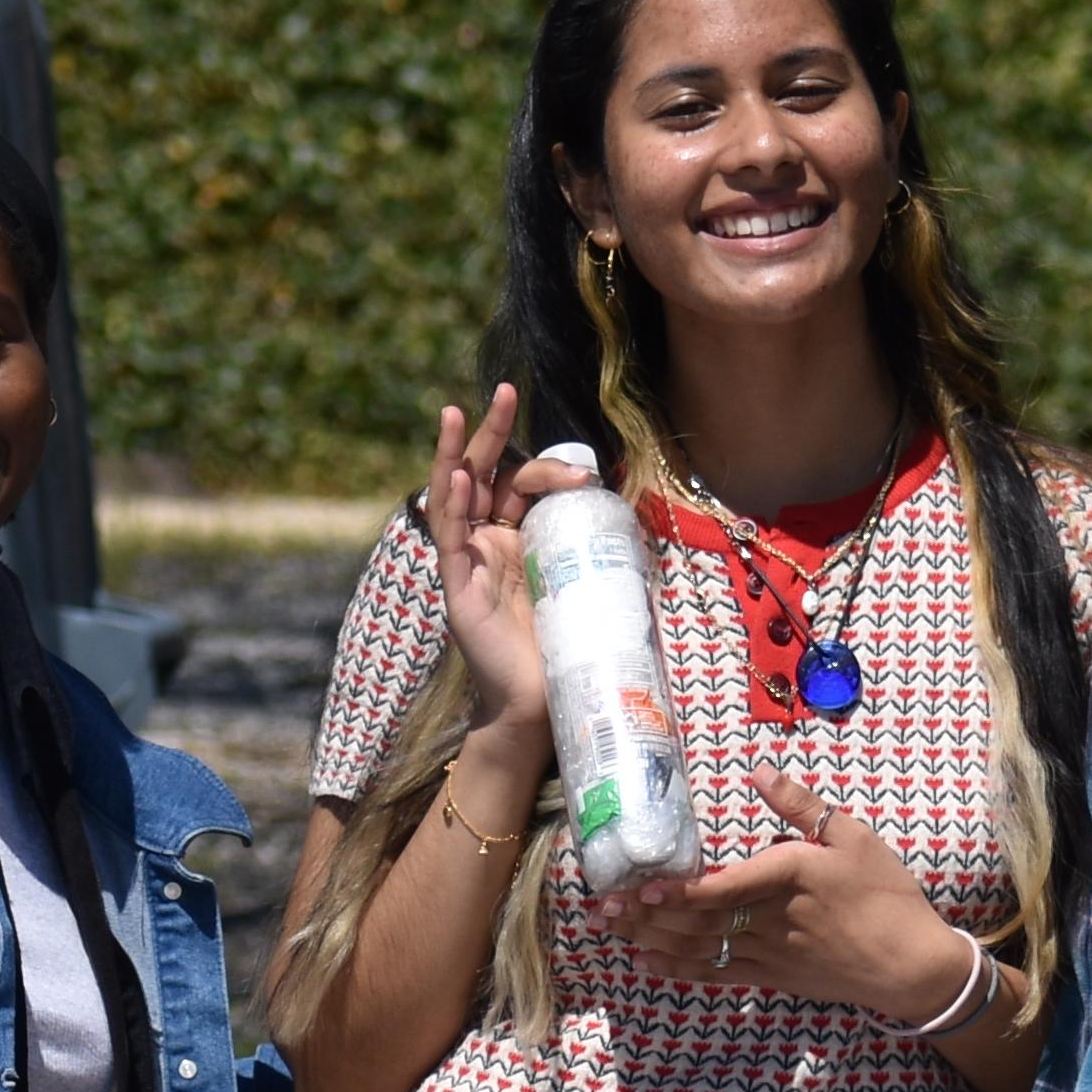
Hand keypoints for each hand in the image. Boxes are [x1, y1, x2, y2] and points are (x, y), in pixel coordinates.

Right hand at [414, 390, 575, 765]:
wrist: (540, 702)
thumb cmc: (564, 647)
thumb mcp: (584, 584)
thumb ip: (596, 552)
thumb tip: (643, 520)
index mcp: (518, 537)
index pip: (525, 484)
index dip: (553, 470)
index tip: (588, 475)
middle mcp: (488, 541)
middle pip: (486, 474)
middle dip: (493, 431)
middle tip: (505, 389)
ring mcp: (468, 561)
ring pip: (455, 495)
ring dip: (455, 453)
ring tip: (457, 412)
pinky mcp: (456, 586)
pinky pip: (448, 538)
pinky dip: (451, 505)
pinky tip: (457, 476)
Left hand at [601, 768, 971, 1019]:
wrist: (912, 966)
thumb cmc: (888, 896)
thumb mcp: (855, 838)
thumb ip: (803, 806)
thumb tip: (760, 771)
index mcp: (789, 877)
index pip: (721, 888)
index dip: (676, 891)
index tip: (639, 886)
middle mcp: (770, 919)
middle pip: (697, 919)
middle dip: (645, 914)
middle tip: (600, 908)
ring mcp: (768, 952)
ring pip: (699, 947)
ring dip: (652, 939)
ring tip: (613, 930)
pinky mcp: (772, 976)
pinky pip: (717, 974)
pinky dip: (680, 969)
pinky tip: (648, 963)